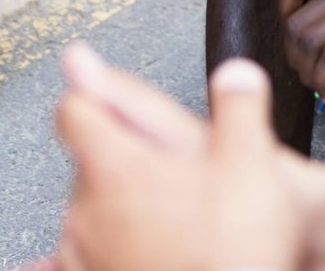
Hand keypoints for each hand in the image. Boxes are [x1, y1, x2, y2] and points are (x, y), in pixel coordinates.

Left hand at [39, 44, 304, 270]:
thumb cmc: (235, 249)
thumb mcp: (251, 159)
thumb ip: (238, 104)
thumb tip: (234, 73)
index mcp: (116, 166)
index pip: (73, 110)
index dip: (90, 97)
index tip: (98, 96)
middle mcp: (86, 211)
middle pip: (87, 163)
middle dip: (120, 159)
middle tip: (163, 167)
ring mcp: (82, 256)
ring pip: (88, 213)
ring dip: (115, 209)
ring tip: (163, 217)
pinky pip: (73, 262)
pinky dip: (96, 252)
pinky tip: (100, 254)